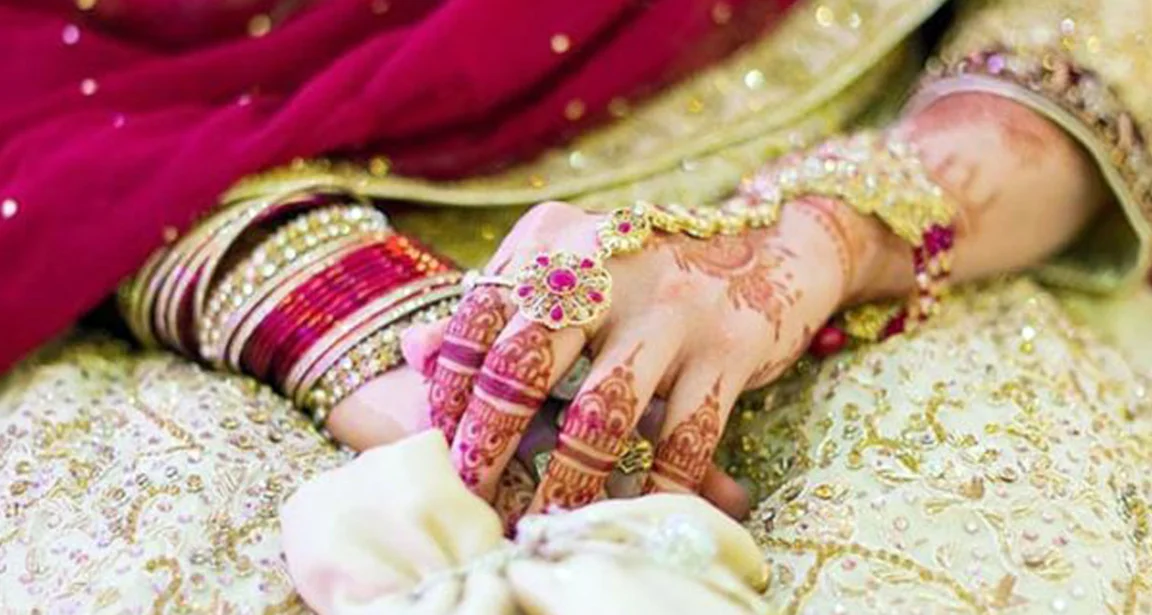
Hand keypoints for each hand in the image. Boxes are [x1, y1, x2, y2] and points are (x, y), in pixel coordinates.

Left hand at [404, 197, 879, 514]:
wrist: (776, 241)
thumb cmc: (652, 265)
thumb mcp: (573, 259)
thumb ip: (498, 299)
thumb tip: (413, 351)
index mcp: (562, 242)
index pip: (480, 317)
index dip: (451, 388)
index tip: (439, 442)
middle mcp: (613, 265)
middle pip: (528, 363)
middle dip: (490, 441)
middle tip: (470, 493)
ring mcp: (675, 308)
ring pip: (604, 415)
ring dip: (566, 482)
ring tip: (541, 524)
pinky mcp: (731, 346)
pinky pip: (685, 438)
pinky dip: (656, 489)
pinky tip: (629, 516)